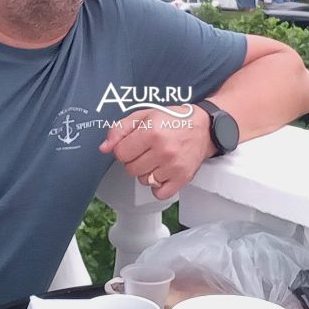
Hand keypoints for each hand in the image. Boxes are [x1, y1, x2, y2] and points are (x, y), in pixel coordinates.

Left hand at [98, 106, 215, 199]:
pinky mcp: (182, 179)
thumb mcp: (144, 115)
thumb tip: (104, 148)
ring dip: (146, 172)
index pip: (120, 153)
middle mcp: (163, 150)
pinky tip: (163, 172)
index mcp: (152, 131)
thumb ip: (120, 129)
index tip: (133, 144)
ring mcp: (173, 166)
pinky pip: (159, 193)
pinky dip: (158, 186)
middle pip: (130, 169)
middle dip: (135, 160)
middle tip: (147, 151)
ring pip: (143, 181)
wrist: (204, 127)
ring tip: (158, 159)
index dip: (124, 149)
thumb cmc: (173, 120)